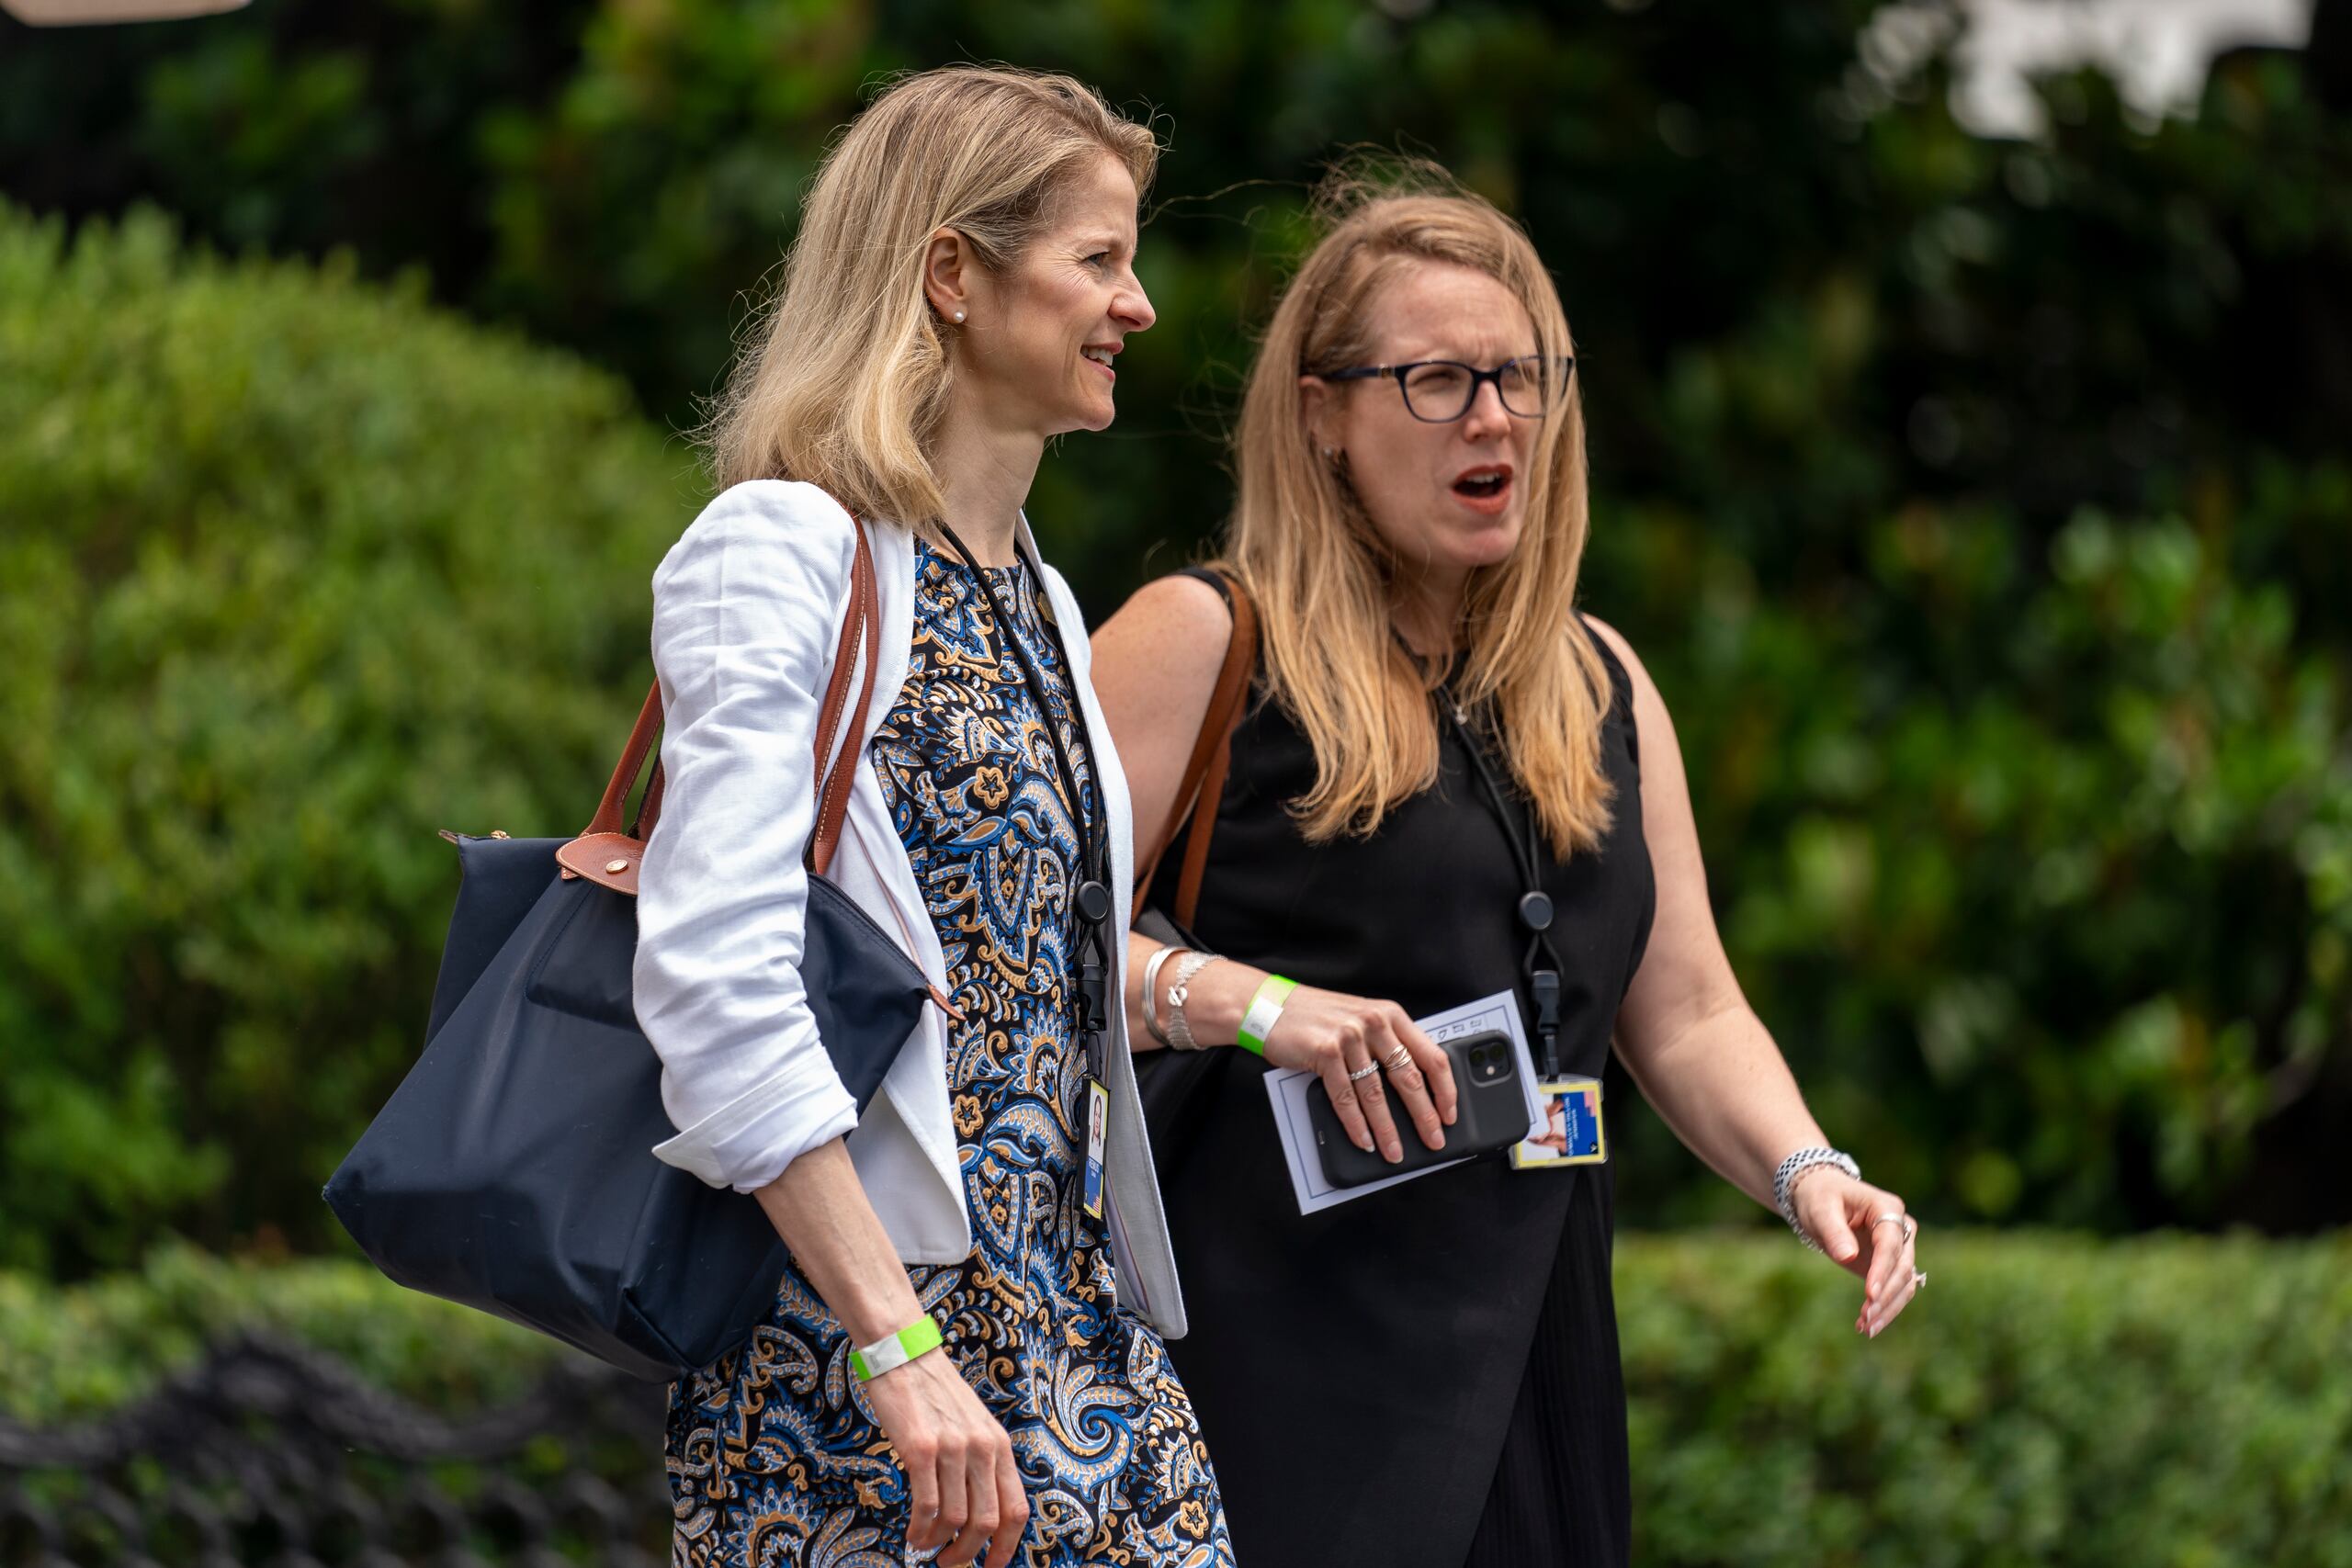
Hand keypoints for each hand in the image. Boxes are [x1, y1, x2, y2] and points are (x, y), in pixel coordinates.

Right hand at [859, 1348, 1027, 1566]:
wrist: (905, 1354)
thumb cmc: (936, 1394)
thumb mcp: (974, 1425)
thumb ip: (982, 1462)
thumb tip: (978, 1514)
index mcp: (1000, 1445)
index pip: (1017, 1509)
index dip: (1007, 1547)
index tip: (992, 1567)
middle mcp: (982, 1448)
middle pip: (988, 1522)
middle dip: (968, 1554)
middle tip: (950, 1563)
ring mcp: (952, 1448)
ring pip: (956, 1519)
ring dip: (939, 1544)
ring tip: (926, 1547)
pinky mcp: (920, 1448)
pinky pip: (926, 1505)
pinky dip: (920, 1529)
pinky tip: (912, 1533)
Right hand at [1260, 985, 1457, 1161]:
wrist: (1269, 1005)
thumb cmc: (1317, 1016)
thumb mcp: (1361, 1018)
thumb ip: (1387, 1043)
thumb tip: (1413, 1087)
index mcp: (1391, 1015)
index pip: (1432, 1056)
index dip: (1445, 1089)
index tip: (1450, 1113)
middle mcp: (1374, 1023)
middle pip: (1409, 1079)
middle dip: (1424, 1116)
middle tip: (1433, 1139)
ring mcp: (1349, 1037)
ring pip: (1377, 1094)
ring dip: (1388, 1129)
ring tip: (1395, 1151)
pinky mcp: (1325, 1052)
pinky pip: (1346, 1098)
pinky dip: (1356, 1125)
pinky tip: (1364, 1140)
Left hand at [1792, 1171, 1922, 1338]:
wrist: (1821, 1198)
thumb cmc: (1820, 1197)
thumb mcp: (1820, 1209)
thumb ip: (1834, 1231)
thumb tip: (1848, 1256)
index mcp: (1888, 1208)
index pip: (1891, 1244)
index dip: (1882, 1270)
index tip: (1870, 1295)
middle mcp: (1901, 1229)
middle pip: (1902, 1267)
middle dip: (1886, 1295)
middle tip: (1866, 1319)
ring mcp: (1899, 1248)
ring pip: (1904, 1284)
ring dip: (1888, 1308)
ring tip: (1866, 1328)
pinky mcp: (1890, 1265)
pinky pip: (1894, 1290)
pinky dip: (1884, 1308)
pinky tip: (1866, 1325)